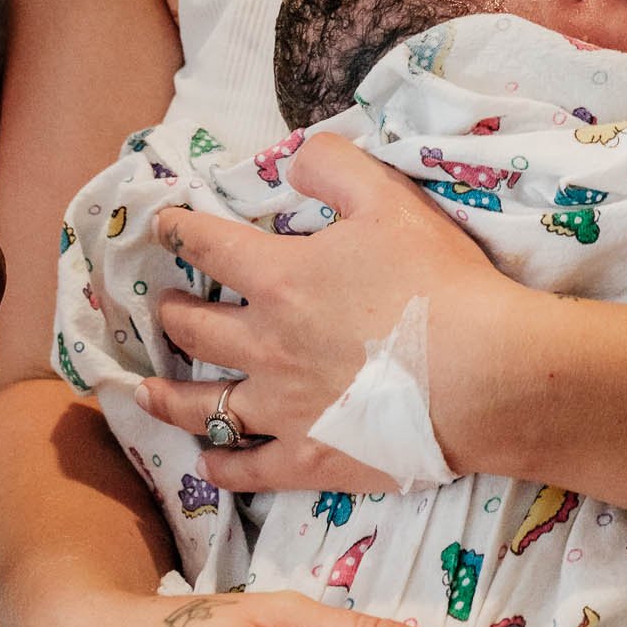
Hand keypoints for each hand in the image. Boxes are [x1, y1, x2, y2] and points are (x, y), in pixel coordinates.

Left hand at [141, 132, 515, 493]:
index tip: (162, 226)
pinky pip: (248, 469)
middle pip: (195, 329)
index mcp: (280, 279)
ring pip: (204, 406)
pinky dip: (221, 466)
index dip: (181, 230)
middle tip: (162, 306)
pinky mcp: (308, 459)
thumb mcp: (388, 198)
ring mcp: (281, 409)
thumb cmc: (435, 280)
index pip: (211, 247)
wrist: (479, 373)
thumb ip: (333, 165)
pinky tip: (208, 462)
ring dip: (168, 395)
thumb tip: (293, 157)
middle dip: (171, 312)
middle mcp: (265, 345)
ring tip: (146, 390)